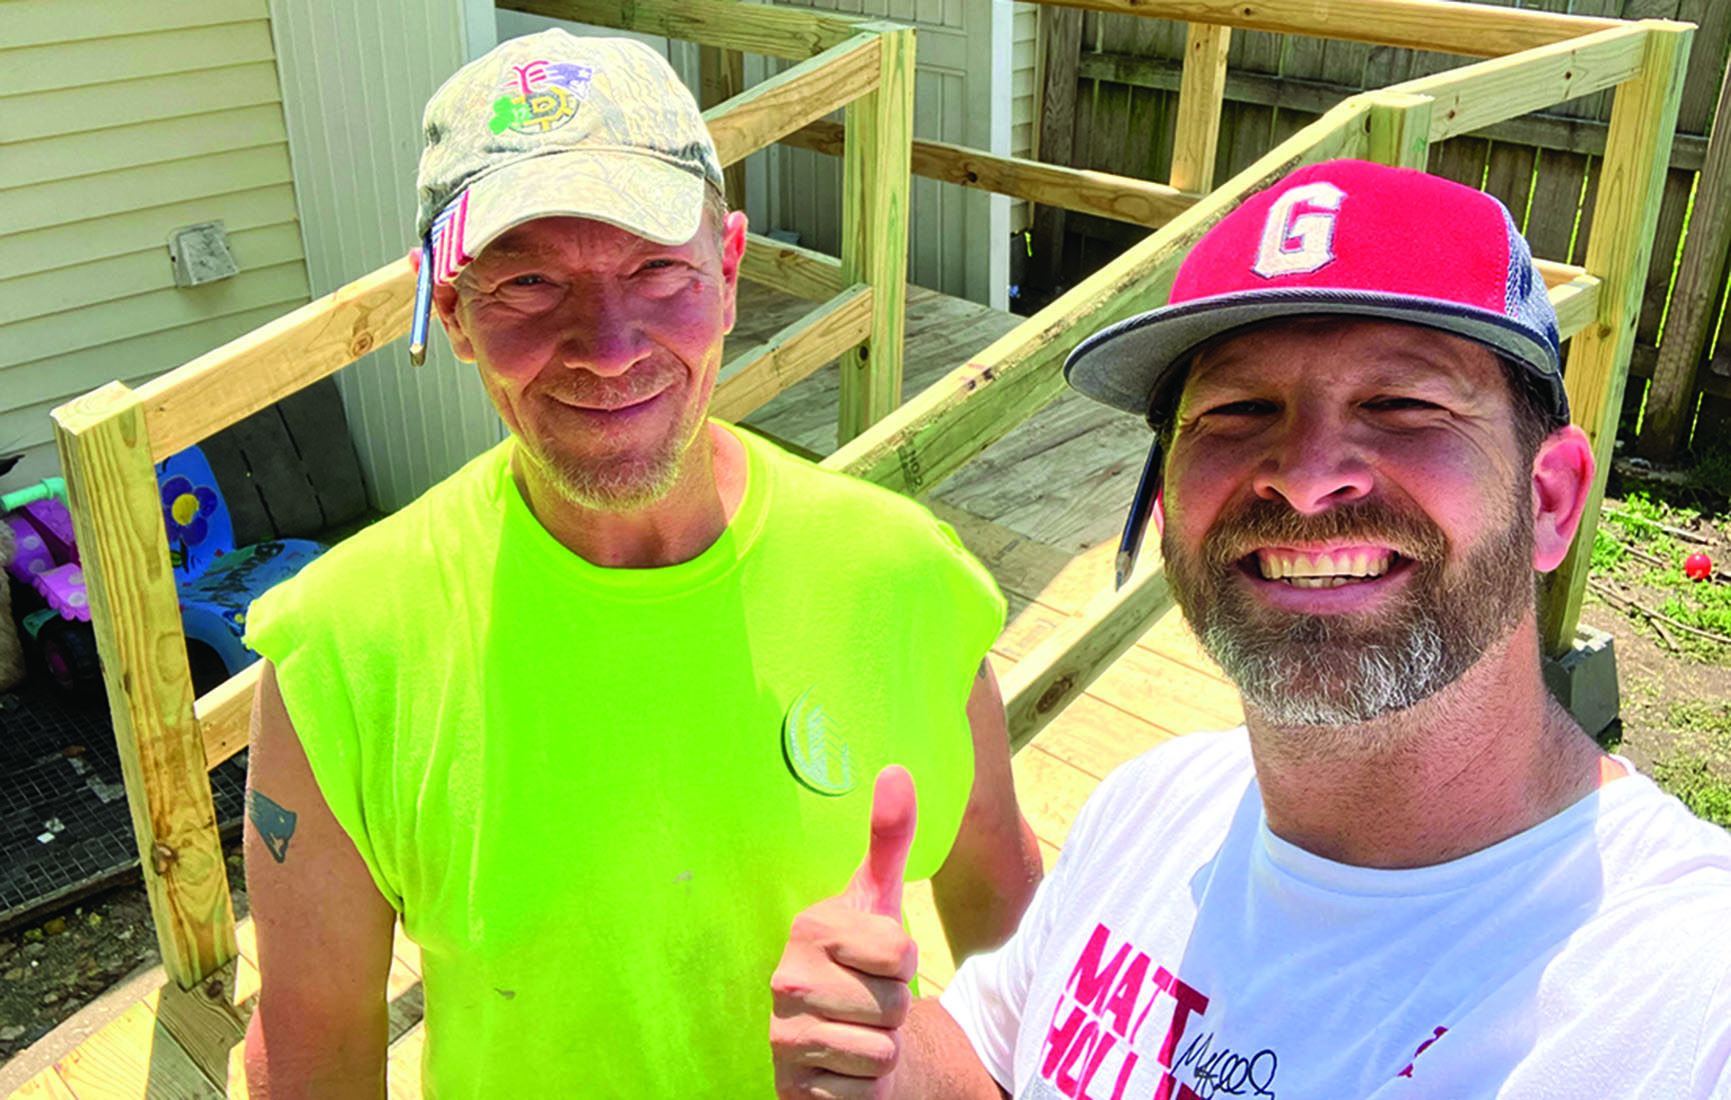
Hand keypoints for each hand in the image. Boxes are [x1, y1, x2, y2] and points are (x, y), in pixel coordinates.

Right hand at [771, 766, 919, 1097]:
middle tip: (867, 1001)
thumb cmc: (864, 965)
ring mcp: (783, 1034)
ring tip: (856, 1031)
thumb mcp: (880, 901)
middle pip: (893, 1004)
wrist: (839, 1040)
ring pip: (880, 1050)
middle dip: (894, 1010)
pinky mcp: (789, 1084)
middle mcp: (786, 977)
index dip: (904, 962)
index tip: (878, 960)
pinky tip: (840, 1066)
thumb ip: (889, 838)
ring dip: (880, 1048)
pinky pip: (861, 1091)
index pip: (900, 951)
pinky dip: (862, 1087)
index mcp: (810, 926)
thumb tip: (896, 770)